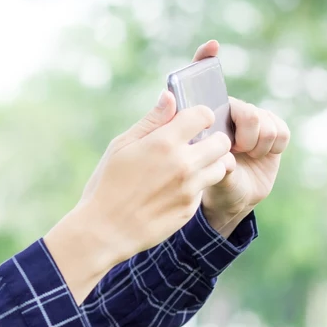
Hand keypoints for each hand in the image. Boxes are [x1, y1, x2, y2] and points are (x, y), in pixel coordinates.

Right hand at [73, 92, 231, 263]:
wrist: (104, 230)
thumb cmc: (107, 185)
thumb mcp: (121, 147)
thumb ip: (151, 121)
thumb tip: (169, 96)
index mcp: (164, 142)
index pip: (204, 114)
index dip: (199, 116)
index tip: (190, 123)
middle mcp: (183, 164)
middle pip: (221, 141)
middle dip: (211, 140)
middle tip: (195, 146)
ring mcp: (189, 188)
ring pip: (221, 166)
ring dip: (210, 163)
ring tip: (189, 168)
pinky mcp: (190, 209)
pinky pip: (205, 190)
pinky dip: (195, 187)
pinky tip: (173, 192)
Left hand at [188, 40, 290, 234]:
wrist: (218, 204)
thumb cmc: (189, 183)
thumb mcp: (172, 162)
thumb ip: (170, 132)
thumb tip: (168, 96)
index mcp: (201, 117)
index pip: (202, 80)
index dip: (205, 60)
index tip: (210, 46)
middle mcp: (227, 115)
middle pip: (243, 107)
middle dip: (243, 126)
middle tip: (235, 146)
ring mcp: (251, 124)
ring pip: (264, 119)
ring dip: (256, 141)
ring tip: (243, 155)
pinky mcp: (272, 136)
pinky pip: (280, 131)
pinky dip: (271, 145)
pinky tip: (257, 156)